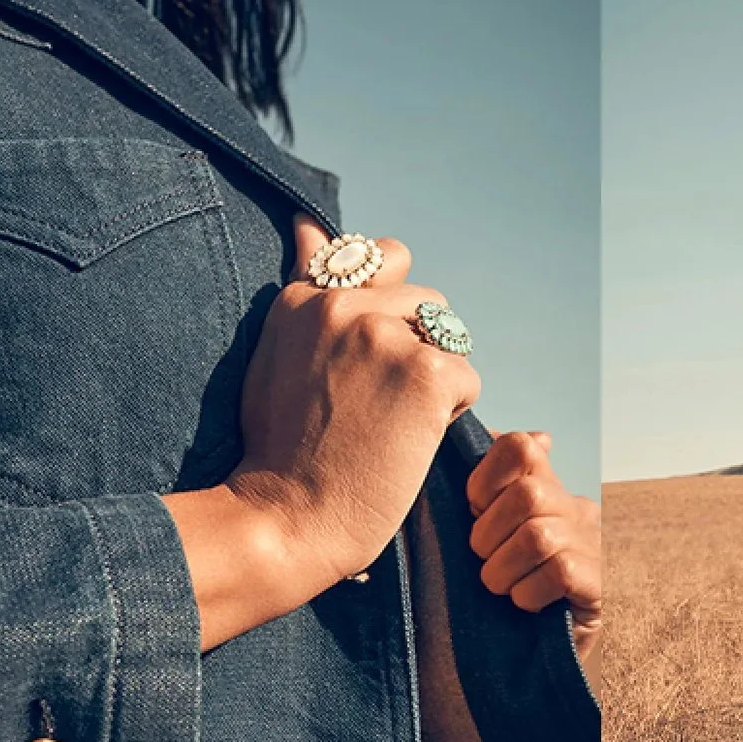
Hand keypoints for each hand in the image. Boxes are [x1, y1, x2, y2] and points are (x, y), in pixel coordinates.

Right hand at [168, 215, 479, 647]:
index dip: (387, 306)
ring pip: (449, 335)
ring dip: (435, 374)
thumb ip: (302, 290)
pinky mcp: (426, 373)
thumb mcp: (275, 354)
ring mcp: (384, 335)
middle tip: (377, 402)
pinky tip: (408, 441)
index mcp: (302, 297)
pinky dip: (450, 413)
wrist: (284, 518)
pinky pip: (467, 377)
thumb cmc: (279, 451)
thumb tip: (307, 224)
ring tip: (391, 422)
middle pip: (423, 297)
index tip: (367, 355)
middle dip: (415, 343)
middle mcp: (342, 304)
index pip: (375, 258)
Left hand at [465, 430, 603, 660]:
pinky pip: (559, 573)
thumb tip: (471, 427)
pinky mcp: (599, 586)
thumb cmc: (491, 587)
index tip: (471, 508)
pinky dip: (528, 593)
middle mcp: (574, 507)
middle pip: (527, 494)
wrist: (523, 659)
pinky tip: (524, 605)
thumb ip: (474, 485)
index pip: (522, 446)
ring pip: (539, 535)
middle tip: (482, 559)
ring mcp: (593, 545)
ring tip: (498, 588)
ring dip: (502, 569)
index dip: (485, 476)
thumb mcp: (474, 531)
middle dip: (488, 533)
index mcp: (543, 485)